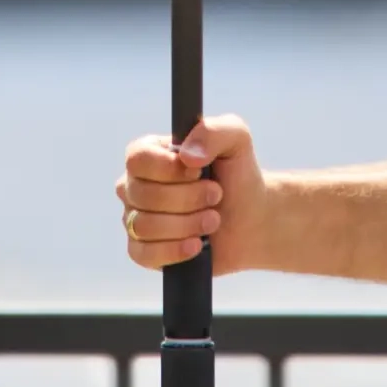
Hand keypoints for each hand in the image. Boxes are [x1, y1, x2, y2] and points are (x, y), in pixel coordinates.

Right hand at [116, 114, 270, 275]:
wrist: (251, 217)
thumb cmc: (237, 173)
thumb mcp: (235, 138)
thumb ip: (212, 132)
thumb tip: (186, 156)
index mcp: (148, 153)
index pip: (137, 159)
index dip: (169, 169)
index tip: (199, 171)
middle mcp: (134, 184)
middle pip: (143, 195)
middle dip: (188, 198)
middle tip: (216, 195)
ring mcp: (135, 218)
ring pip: (144, 226)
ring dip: (186, 225)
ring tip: (213, 220)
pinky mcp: (144, 251)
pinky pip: (143, 254)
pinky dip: (174, 251)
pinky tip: (197, 245)